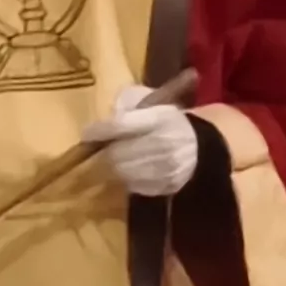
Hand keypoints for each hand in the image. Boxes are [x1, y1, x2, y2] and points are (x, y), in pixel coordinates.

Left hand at [81, 82, 200, 198]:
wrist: (197, 146)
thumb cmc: (166, 119)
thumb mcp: (150, 99)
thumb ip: (127, 101)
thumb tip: (108, 116)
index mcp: (160, 118)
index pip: (121, 125)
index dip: (100, 130)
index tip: (88, 134)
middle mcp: (163, 144)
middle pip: (117, 154)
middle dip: (105, 151)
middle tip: (102, 148)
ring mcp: (165, 168)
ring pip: (122, 172)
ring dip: (114, 166)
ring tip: (117, 159)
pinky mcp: (165, 186)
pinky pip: (133, 186)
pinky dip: (128, 178)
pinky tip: (133, 168)